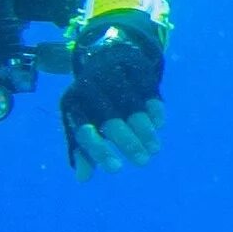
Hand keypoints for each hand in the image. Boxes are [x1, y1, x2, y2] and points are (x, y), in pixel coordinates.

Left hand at [62, 16, 164, 175]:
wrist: (105, 54)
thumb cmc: (93, 101)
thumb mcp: (82, 120)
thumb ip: (83, 148)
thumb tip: (83, 177)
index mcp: (73, 102)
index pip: (82, 129)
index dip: (99, 150)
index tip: (116, 169)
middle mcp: (90, 85)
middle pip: (109, 118)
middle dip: (128, 142)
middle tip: (142, 162)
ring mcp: (113, 73)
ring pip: (131, 104)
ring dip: (144, 129)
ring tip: (154, 149)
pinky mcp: (134, 64)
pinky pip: (146, 88)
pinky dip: (154, 108)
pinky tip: (160, 125)